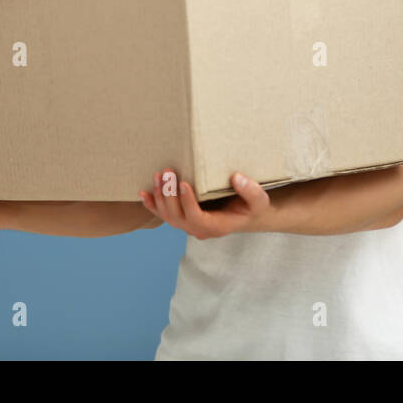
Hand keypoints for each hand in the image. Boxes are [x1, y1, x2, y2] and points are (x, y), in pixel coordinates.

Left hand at [138, 167, 270, 238]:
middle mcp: (199, 229)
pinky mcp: (182, 218)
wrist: (245, 215)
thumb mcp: (259, 201)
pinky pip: (163, 215)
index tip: (184, 183)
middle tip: (168, 172)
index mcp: (216, 227)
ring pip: (168, 216)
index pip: (196, 218)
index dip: (188, 202)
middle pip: (177, 217)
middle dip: (169, 195)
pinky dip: (152, 204)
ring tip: (159, 175)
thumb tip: (236, 178)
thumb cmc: (251, 207)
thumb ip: (251, 191)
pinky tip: (143, 192)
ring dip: (160, 196)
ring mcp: (188, 225)